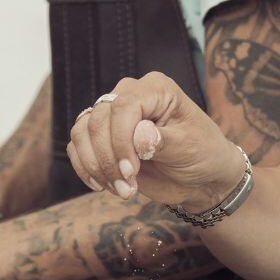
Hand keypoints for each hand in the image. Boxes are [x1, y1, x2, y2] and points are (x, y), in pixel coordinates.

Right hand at [66, 71, 245, 209]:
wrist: (200, 179)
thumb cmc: (203, 156)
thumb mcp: (190, 147)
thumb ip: (164, 140)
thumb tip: (139, 135)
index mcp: (156, 89)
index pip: (123, 105)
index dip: (120, 138)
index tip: (131, 170)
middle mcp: (130, 96)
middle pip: (98, 119)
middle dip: (108, 158)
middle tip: (127, 186)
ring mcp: (113, 116)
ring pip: (82, 132)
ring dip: (96, 166)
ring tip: (121, 190)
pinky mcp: (103, 138)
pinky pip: (77, 146)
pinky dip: (85, 168)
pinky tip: (103, 186)